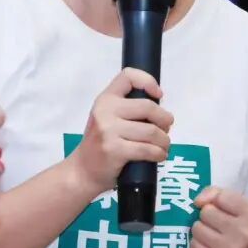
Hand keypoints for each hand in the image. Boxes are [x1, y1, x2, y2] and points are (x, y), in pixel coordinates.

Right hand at [67, 68, 173, 195]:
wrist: (82, 170)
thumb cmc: (101, 143)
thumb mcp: (107, 118)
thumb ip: (126, 108)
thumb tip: (160, 107)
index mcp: (105, 99)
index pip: (128, 76)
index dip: (148, 81)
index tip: (158, 96)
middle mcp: (105, 111)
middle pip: (149, 106)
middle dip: (165, 120)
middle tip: (165, 130)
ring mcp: (108, 130)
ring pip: (152, 131)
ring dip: (164, 141)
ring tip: (162, 146)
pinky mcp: (114, 150)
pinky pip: (148, 149)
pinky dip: (159, 154)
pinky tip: (158, 156)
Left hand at [190, 187, 247, 247]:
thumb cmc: (241, 228)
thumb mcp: (238, 207)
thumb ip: (218, 193)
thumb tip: (197, 201)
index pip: (221, 196)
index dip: (217, 201)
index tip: (224, 209)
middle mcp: (244, 234)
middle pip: (206, 212)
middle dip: (208, 217)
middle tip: (218, 226)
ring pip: (197, 228)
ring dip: (201, 230)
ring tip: (213, 236)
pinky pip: (193, 246)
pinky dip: (198, 245)